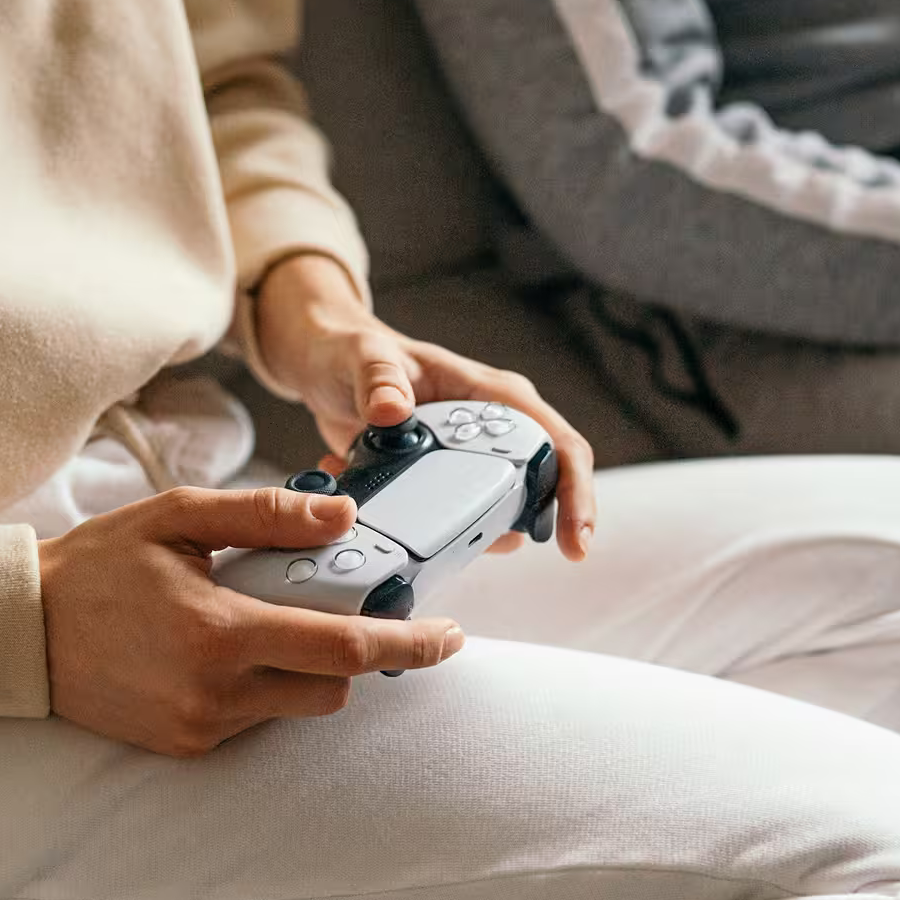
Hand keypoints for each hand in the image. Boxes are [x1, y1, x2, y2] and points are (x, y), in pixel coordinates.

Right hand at [37, 486, 464, 757]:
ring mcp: (199, 728)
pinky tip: (218, 651)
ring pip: (296, 706)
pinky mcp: (184, 747)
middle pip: (333, 687)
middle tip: (331, 606)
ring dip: (302, 668)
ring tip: (254, 620)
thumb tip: (343, 515)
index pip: (343, 650)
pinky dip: (260, 688)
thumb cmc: (99, 564)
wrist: (20, 631)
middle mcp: (215, 694)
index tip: (449, 635)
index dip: (407, 643)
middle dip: (350, 651)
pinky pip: (254, 722)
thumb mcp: (179, 517)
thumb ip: (267, 517)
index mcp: (220, 633)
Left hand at [255, 256, 596, 560]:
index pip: (555, 443)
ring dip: (466, 535)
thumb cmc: (353, 351)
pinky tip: (380, 515)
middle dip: (530, 528)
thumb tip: (393, 411)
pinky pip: (450, 519)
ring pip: (496, 513)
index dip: (574, 492)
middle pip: (539, 488)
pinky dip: (422, 531)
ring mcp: (465, 460)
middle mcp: (489, 430)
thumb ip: (379, 380)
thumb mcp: (364, 358)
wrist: (324, 367)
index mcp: (491, 394)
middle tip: (493, 549)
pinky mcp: (436, 483)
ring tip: (425, 535)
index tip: (575, 541)